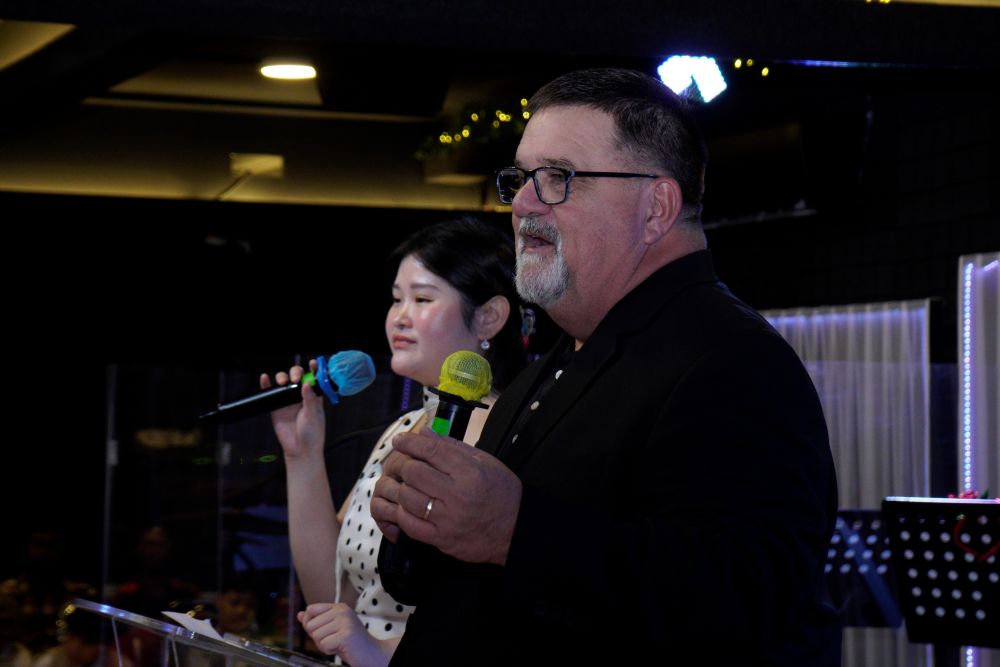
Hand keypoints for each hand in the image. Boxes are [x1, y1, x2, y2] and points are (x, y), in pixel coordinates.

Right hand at [259, 360, 324, 461]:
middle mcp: (300, 396)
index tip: (312, 363)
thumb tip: (306, 384)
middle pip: (297, 377)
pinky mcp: (276, 407)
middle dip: (296, 372)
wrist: (299, 450)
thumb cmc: (312, 434)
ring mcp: (287, 401)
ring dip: (282, 377)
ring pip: (283, 382)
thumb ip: (310, 399)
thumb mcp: (314, 415)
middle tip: (296, 379)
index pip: (313, 378)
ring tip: (283, 381)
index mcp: (314, 396)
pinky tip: (264, 378)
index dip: (313, 369)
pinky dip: (266, 385)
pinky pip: (270, 393)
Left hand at [298, 603, 390, 666]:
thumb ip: (316, 621)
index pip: (311, 610)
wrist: (371, 654)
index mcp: (338, 607)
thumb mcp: (331, 629)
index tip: (326, 631)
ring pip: (316, 636)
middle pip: (311, 625)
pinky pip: (324, 645)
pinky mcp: (345, 635)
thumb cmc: (350, 643)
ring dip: (324, 645)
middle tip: (334, 640)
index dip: (312, 624)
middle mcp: (341, 610)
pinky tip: (341, 648)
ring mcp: (344, 621)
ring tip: (339, 644)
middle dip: (318, 637)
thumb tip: (299, 615)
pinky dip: (329, 650)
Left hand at [371, 430, 521, 565]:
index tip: (400, 440)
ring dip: (401, 488)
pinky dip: (402, 512)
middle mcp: (458, 495)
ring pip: (407, 498)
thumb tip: (426, 432)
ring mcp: (448, 519)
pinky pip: (410, 524)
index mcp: (470, 472)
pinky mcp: (442, 539)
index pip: (431, 451)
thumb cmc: (501, 492)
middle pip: (414, 473)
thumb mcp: (484, 461)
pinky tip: (407, 505)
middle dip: (403, 464)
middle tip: (402, 463)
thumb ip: (452, 446)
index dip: (410, 442)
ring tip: (406, 484)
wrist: (516, 529)